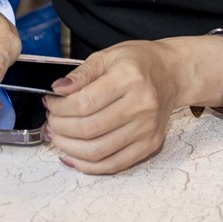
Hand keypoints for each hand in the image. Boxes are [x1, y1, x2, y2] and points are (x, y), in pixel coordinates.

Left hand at [44, 36, 222, 174]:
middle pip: (88, 129)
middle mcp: (142, 105)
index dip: (59, 107)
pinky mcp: (150, 145)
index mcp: (129, 78)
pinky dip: (88, 166)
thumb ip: (81, 73)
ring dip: (69, 148)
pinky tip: (72, 156)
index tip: (50, 103)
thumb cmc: (139, 63)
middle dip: (60, 128)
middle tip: (51, 121)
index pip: (84, 103)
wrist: (172, 74)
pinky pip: (114, 164)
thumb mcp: (108, 56)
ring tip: (57, 137)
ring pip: (98, 151)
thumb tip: (57, 90)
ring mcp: (147, 129)